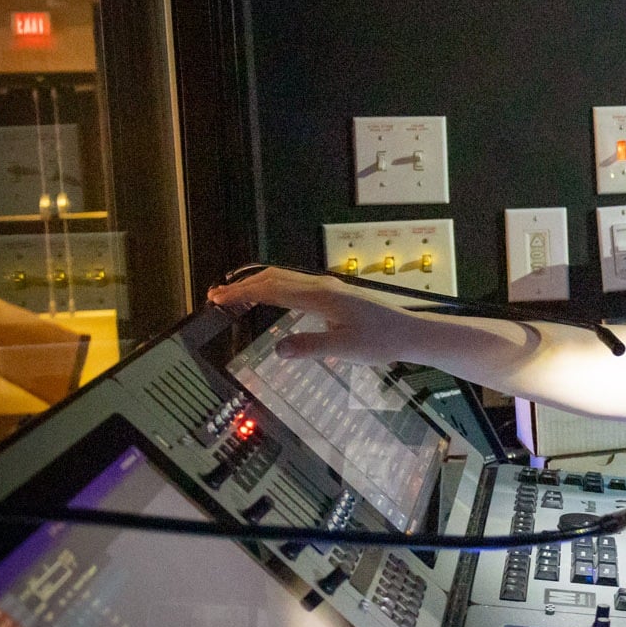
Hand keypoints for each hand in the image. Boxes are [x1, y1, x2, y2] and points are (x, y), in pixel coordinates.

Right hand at [207, 265, 423, 365]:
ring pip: (285, 278)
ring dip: (257, 284)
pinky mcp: (335, 294)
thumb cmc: (381, 341)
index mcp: (321, 296)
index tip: (217, 299)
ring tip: (234, 295)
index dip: (242, 293)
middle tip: (216, 296)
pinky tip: (269, 297)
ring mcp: (329, 288)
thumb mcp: (344, 348)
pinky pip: (295, 284)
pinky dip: (273, 287)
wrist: (410, 333)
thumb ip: (310, 346)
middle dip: (243, 286)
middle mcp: (322, 286)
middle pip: (274, 278)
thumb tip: (277, 348)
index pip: (272, 289)